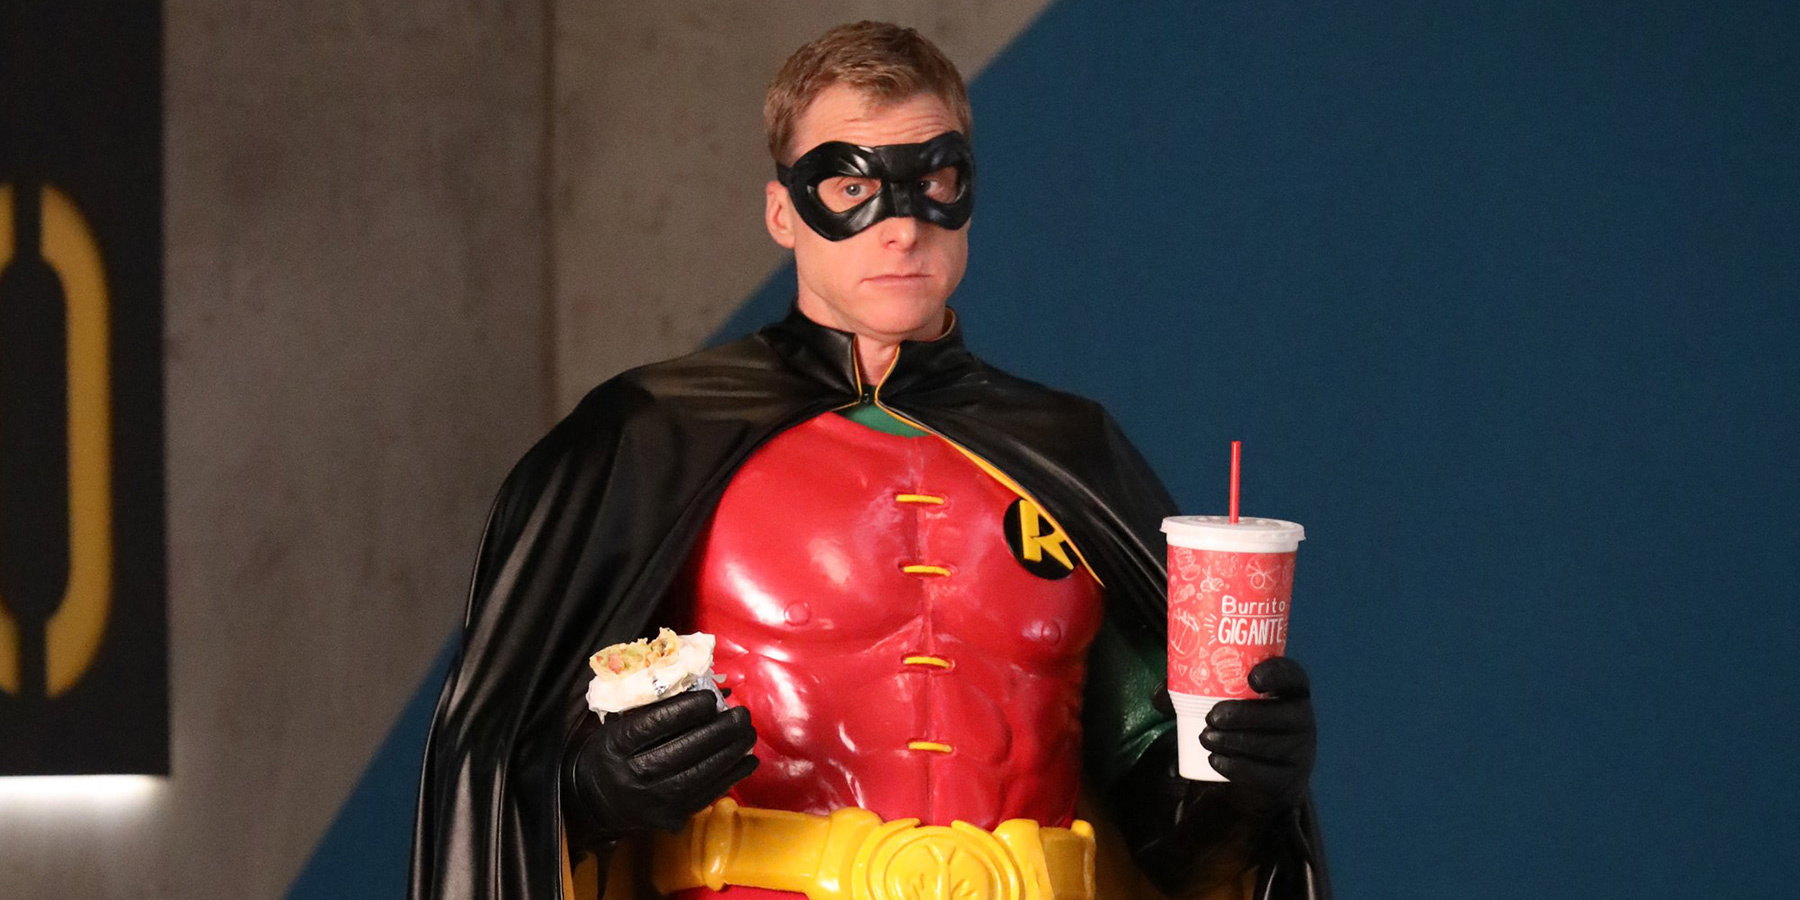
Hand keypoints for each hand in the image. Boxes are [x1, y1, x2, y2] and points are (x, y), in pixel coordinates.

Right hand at [565, 690, 757, 836]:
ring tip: (749, 734)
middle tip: (742, 714)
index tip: (710, 698)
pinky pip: (706, 795)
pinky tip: (747, 761)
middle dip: (719, 731)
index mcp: (616, 744)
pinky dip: (730, 776)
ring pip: (698, 775)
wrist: (596, 800)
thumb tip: (711, 689)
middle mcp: (632, 775)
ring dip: (730, 753)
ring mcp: (651, 800)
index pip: (654, 725)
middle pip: (682, 751)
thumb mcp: (621, 723)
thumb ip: (658, 705)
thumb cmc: (614, 751)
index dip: (686, 710)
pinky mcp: (668, 817)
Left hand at [1198, 657, 1314, 808]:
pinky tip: (1215, 761)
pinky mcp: (1287, 782)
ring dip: (1235, 741)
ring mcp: (1300, 753)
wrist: (1256, 778)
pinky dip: (1236, 768)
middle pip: (1284, 714)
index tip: (1251, 677)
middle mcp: (1302, 720)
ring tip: (1205, 737)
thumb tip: (1158, 696)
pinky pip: (1264, 775)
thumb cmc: (1240, 727)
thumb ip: (1194, 692)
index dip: (1277, 674)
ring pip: (1271, 746)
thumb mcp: (1225, 705)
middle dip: (1246, 714)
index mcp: (1291, 692)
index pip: (1294, 677)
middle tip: (1212, 716)